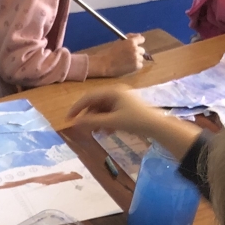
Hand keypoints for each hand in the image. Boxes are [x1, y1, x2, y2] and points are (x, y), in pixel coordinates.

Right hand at [68, 88, 203, 159]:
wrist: (156, 126)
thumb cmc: (135, 121)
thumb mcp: (112, 122)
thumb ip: (92, 121)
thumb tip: (75, 123)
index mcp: (112, 91)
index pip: (88, 97)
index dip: (76, 108)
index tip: (68, 120)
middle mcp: (115, 92)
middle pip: (95, 103)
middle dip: (88, 117)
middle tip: (83, 129)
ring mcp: (121, 99)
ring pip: (101, 109)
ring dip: (97, 121)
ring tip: (98, 132)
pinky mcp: (125, 107)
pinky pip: (109, 113)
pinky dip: (105, 122)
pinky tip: (107, 131)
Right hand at [87, 35, 147, 78]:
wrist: (104, 64)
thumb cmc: (110, 53)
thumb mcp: (119, 42)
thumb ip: (130, 37)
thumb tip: (139, 35)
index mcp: (131, 42)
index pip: (142, 39)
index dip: (138, 43)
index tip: (134, 46)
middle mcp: (135, 49)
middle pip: (142, 50)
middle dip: (136, 52)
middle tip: (128, 56)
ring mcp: (136, 58)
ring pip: (141, 58)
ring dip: (136, 59)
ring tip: (127, 62)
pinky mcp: (136, 66)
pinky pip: (140, 65)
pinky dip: (135, 66)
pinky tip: (128, 66)